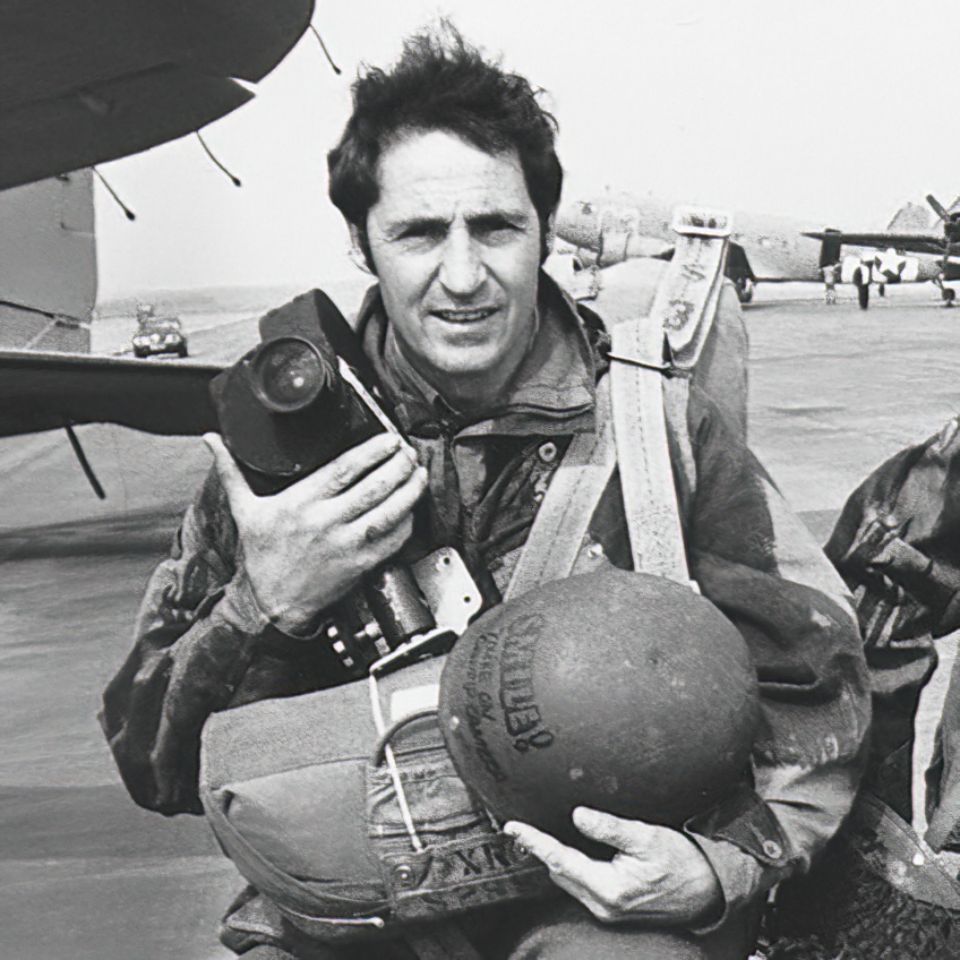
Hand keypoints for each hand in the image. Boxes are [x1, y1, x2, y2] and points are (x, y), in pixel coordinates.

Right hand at [204, 431, 427, 630]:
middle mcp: (325, 522)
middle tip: (409, 451)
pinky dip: (406, 523)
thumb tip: (209, 441)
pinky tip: (412, 508)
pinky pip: (391, 541)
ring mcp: (345, 545)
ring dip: (408, 491)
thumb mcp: (244, 510)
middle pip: (371, 488)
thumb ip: (231, 471)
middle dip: (397, 466)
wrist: (271, 603)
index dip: (371, 452)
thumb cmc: (262, 555)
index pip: (343, 470)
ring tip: (418, 473)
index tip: (388, 439)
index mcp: (300, 503)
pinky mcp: (360, 565)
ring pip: (386, 513)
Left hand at [504, 808, 721, 926]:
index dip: (534, 841)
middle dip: (538, 849)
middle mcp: (603, 905)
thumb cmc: (681, 861)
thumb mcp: (646, 836)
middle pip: (559, 873)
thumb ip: (608, 828)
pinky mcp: (613, 909)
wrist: (709, 892)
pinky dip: (568, 868)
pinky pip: (580, 886)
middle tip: (517, 828)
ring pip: (568, 881)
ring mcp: (607, 911)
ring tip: (534, 837)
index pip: (560, 859)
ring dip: (552, 858)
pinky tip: (564, 853)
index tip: (512, 827)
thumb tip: (577, 815)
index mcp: (609, 889)